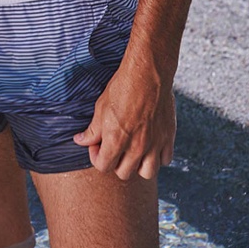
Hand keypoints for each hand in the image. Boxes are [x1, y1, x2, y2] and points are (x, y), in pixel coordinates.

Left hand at [73, 54, 175, 180]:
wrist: (147, 74)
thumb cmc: (122, 88)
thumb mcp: (100, 107)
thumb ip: (92, 130)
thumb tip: (80, 141)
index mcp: (116, 140)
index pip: (103, 166)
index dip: (97, 157)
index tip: (98, 146)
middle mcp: (136, 147)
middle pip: (124, 173)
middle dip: (116, 162)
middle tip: (115, 146)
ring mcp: (154, 144)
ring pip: (147, 173)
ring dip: (138, 165)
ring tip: (133, 150)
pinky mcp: (168, 138)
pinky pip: (165, 160)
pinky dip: (158, 157)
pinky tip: (150, 144)